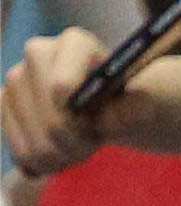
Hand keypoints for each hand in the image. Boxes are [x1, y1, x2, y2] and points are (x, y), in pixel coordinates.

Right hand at [3, 27, 119, 177]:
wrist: (108, 105)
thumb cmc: (127, 101)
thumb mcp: (141, 105)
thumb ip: (133, 111)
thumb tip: (107, 121)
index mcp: (76, 43)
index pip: (63, 87)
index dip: (79, 119)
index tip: (97, 128)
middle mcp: (38, 52)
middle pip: (50, 118)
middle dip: (75, 143)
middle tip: (93, 144)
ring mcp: (16, 76)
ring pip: (34, 138)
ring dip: (61, 155)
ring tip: (81, 149)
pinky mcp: (4, 101)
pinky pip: (17, 146)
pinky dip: (41, 162)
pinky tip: (60, 157)